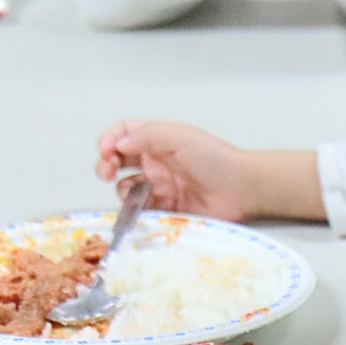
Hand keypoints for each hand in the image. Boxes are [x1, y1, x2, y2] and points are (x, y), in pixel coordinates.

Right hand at [95, 119, 256, 221]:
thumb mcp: (179, 138)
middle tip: (107, 171)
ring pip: (125, 188)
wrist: (240, 189)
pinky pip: (140, 210)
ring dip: (123, 189)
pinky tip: (147, 205)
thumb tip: (118, 143)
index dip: (110, 140)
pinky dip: (136, 209)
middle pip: (118, 161)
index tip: (105, 150)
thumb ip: (147, 136)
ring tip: (138, 190)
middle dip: (106, 165)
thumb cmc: (216, 159)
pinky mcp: (164, 208)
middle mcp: (156, 162)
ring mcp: (159, 186)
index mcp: (159, 140)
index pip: (125, 134)